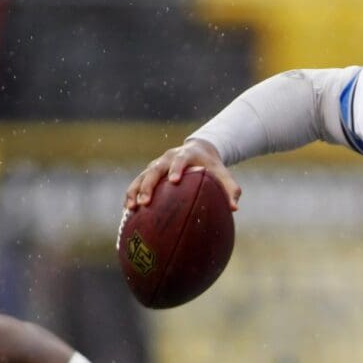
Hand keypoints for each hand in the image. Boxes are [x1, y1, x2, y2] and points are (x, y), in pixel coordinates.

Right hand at [125, 138, 241, 210]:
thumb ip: (231, 190)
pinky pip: (137, 183)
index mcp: (185, 155)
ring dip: (134, 192)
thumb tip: (235, 209)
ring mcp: (156, 165)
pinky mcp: (149, 172)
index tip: (174, 181)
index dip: (176, 169)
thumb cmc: (213, 167)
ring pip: (141, 176)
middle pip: (154, 169)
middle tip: (146, 202)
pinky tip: (127, 212)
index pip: (179, 160)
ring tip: (131, 209)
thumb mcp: (224, 175)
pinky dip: (132, 195)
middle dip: (148, 185)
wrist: (199, 151)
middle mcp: (166, 158)